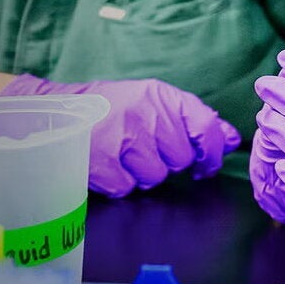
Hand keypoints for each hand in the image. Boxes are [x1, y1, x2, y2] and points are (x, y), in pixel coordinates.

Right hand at [1, 75, 240, 196]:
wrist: (51, 112)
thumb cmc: (107, 109)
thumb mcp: (151, 102)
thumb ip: (193, 119)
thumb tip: (233, 138)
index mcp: (161, 95)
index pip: (207, 125)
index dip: (213, 152)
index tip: (206, 165)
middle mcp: (146, 112)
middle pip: (181, 158)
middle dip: (166, 162)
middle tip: (142, 151)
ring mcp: (123, 136)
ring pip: (156, 177)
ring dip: (141, 175)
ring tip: (121, 157)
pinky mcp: (102, 160)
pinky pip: (127, 188)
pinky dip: (118, 184)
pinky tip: (106, 166)